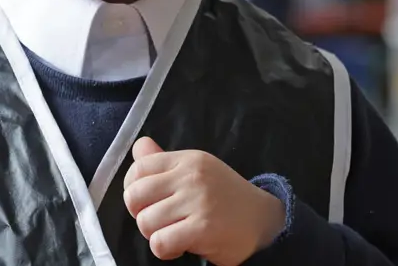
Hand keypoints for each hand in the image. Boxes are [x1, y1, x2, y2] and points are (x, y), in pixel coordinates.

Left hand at [122, 137, 286, 265]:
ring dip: (155, 234)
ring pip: (145, 222)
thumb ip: (164, 162)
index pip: (138, 168)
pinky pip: (160, 242)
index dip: (133, 190)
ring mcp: (198, 201)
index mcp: (188, 160)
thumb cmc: (225, 198)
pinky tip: (181, 246)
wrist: (264, 221)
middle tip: (161, 221)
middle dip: (140, 214)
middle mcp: (192, 176)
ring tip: (175, 233)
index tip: (149, 202)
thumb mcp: (197, 171)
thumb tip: (138, 147)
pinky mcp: (203, 228)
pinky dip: (165, 249)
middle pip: (135, 195)